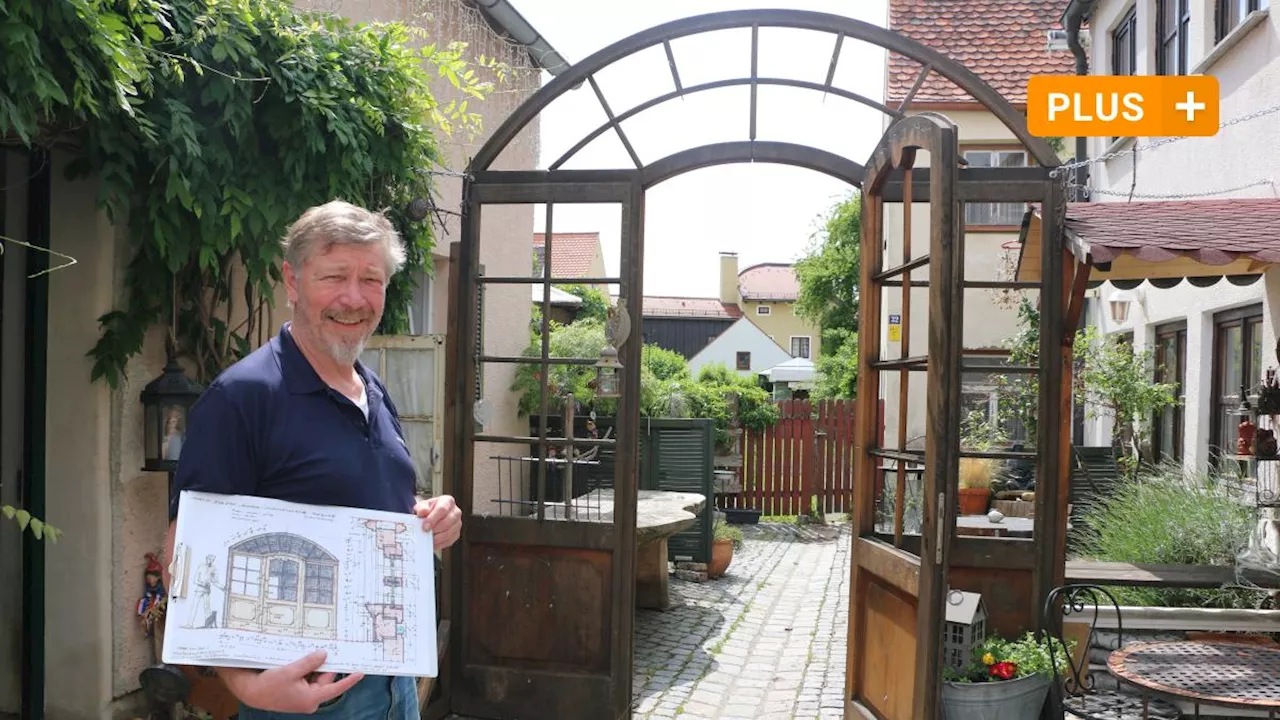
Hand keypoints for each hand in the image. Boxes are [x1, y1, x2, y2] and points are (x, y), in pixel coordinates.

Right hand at [218, 651, 362, 712]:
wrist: (251, 691)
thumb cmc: (268, 685)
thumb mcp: (291, 671)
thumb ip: (309, 663)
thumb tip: (324, 654)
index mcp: (311, 699)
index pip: (335, 688)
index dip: (349, 680)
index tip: (361, 672)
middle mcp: (310, 700)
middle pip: (325, 679)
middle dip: (325, 665)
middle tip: (328, 649)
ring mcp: (304, 696)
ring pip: (316, 677)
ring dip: (314, 666)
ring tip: (310, 653)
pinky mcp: (297, 692)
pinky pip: (308, 678)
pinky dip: (307, 669)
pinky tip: (302, 660)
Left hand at [414, 495, 461, 549]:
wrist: (431, 516)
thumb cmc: (427, 510)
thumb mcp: (422, 506)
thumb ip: (421, 508)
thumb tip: (423, 512)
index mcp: (448, 501)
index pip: (442, 510)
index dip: (433, 519)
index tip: (424, 527)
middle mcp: (456, 512)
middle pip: (447, 522)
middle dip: (435, 530)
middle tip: (425, 534)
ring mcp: (458, 523)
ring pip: (448, 533)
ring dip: (437, 538)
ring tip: (427, 539)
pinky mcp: (456, 534)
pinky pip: (449, 540)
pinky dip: (439, 543)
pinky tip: (432, 543)